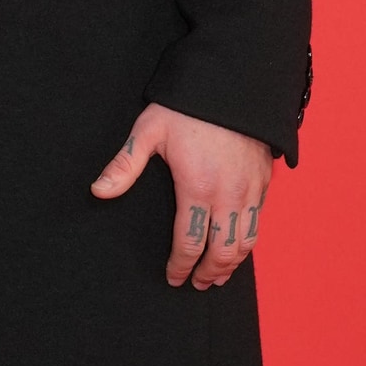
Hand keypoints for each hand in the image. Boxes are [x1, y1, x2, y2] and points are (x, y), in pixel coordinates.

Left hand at [91, 104, 271, 289]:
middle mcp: (229, 195)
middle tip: (199, 284)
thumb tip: (99, 191)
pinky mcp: (265, 180)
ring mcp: (251, 189)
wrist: (236, 81)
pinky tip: (239, 245)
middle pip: (223, 251)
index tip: (174, 278)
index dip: (181, 266)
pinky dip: (249, 241)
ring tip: (220, 275)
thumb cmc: (189, 107)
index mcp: (198, 189)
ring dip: (233, 263)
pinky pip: (259, 221)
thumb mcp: (150, 130)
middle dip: (210, 273)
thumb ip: (125, 164)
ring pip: (246, 241)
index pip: (190, 243)